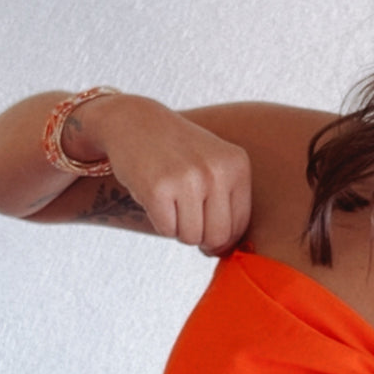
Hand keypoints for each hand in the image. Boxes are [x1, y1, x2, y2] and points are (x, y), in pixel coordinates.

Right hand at [77, 93, 251, 254]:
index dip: (220, 235)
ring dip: (178, 229)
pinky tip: (155, 197)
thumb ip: (227, 207)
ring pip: (192, 237)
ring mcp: (188, 178)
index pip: (239, 226)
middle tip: (185, 216)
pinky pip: (167, 231)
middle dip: (200, 236)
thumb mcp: (215, 166)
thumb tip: (222, 251)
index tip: (203, 222)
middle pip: (218, 237)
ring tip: (171, 202)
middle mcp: (216, 170)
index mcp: (237, 165)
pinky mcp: (158, 188)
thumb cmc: (177, 153)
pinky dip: (159, 222)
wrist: (134, 122)